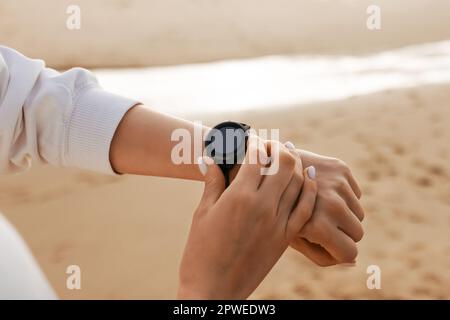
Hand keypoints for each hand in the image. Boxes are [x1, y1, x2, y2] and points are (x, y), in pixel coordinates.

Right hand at [178, 137, 317, 298]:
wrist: (213, 290)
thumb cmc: (200, 252)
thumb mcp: (202, 214)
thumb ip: (212, 184)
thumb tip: (211, 161)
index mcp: (239, 197)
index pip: (256, 157)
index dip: (256, 143)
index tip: (253, 139)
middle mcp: (263, 206)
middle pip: (284, 164)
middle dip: (279, 149)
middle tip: (271, 146)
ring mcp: (278, 222)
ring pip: (299, 182)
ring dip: (295, 165)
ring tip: (288, 156)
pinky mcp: (285, 238)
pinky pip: (305, 208)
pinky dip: (309, 190)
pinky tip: (309, 178)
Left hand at [290, 149, 364, 265]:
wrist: (268, 170)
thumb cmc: (280, 211)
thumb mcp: (294, 239)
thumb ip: (322, 256)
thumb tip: (353, 261)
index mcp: (319, 226)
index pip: (350, 253)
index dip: (338, 252)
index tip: (326, 245)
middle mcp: (332, 204)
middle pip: (358, 233)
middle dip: (343, 233)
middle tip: (321, 225)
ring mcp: (337, 184)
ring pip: (359, 214)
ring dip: (344, 214)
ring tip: (319, 208)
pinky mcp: (341, 168)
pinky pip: (356, 195)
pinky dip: (344, 197)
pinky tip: (322, 192)